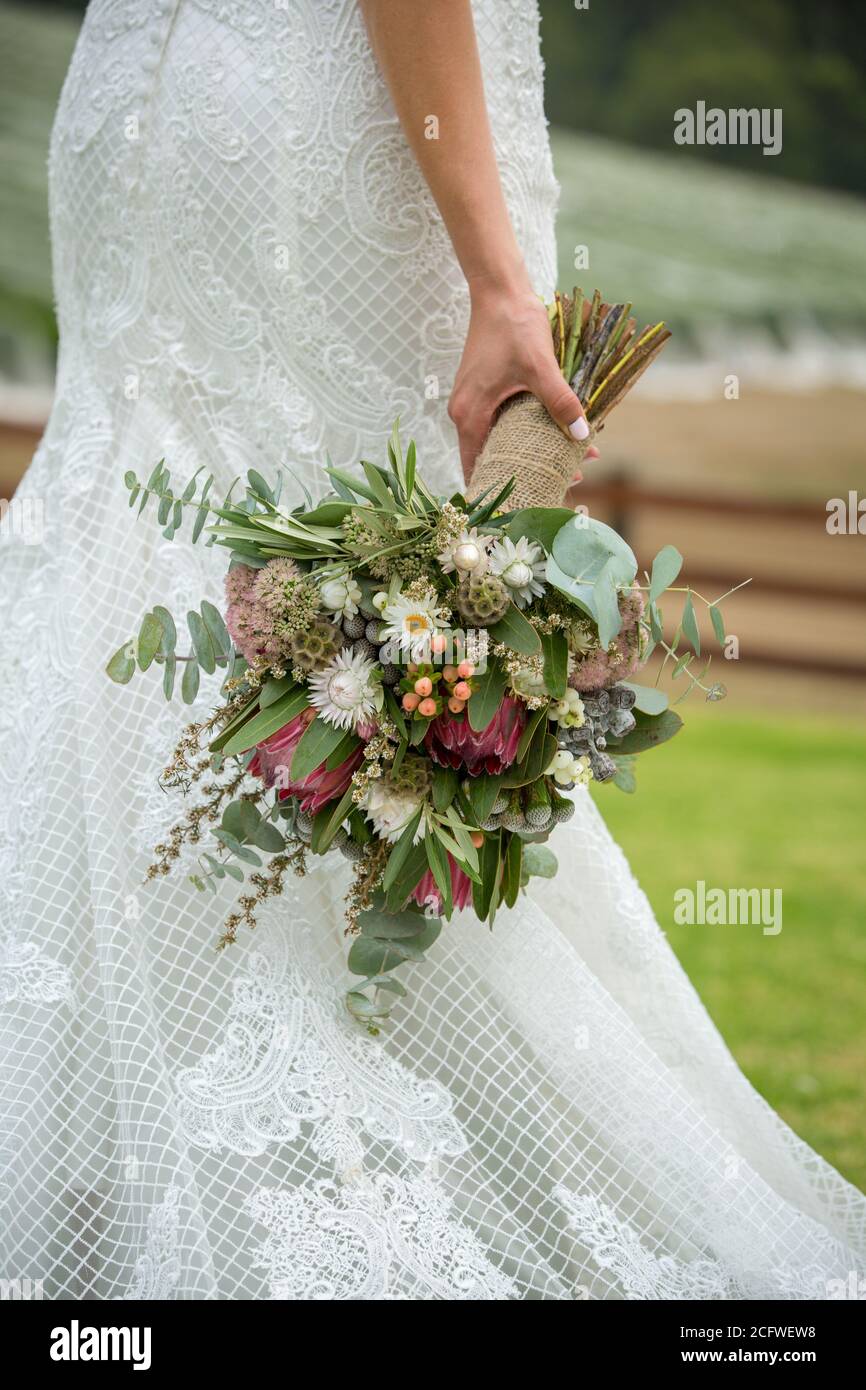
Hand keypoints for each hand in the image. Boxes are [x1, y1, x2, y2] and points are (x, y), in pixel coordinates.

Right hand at [449, 275, 599, 486]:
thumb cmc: (515, 326)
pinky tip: (557, 431)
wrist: (500, 291)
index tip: (533, 500)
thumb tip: (582, 436)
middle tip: (567, 478)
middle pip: (493, 458)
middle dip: (528, 471)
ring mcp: (474, 403)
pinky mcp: (485, 392)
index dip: (503, 488)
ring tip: (572, 457)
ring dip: (532, 450)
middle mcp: (465, 414)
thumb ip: (560, 401)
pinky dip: (528, 431)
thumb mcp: (541, 366)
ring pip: (502, 440)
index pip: (478, 469)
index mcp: (470, 415)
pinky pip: (504, 423)